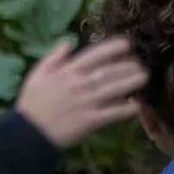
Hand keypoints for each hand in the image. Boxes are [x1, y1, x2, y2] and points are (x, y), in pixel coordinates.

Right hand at [14, 38, 146, 146]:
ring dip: (132, 82)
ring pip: (116, 89)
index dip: (113, 48)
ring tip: (144, 77)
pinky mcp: (92, 120)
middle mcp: (81, 84)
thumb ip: (52, 57)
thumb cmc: (32, 102)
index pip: (95, 55)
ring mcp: (88, 102)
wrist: (30, 131)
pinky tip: (137, 105)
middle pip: (110, 71)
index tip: (127, 44)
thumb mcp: (36, 74)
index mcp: (67, 71)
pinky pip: (114, 113)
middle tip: (140, 63)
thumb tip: (67, 43)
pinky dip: (127, 109)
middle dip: (128, 65)